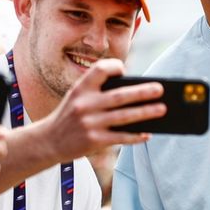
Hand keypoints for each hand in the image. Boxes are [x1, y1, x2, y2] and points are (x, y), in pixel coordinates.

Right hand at [36, 59, 165, 162]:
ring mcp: (89, 123)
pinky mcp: (94, 141)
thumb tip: (134, 94)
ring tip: (162, 109)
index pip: (100, 70)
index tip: (125, 70)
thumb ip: (98, 92)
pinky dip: (136, 136)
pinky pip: (120, 137)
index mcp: (80, 88)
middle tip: (160, 89)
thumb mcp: (76, 97)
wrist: (48, 141)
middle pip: (120, 96)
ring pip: (124, 117)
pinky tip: (147, 134)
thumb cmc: (70, 116)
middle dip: (142, 92)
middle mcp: (84, 104)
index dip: (115, 67)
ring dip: (146, 113)